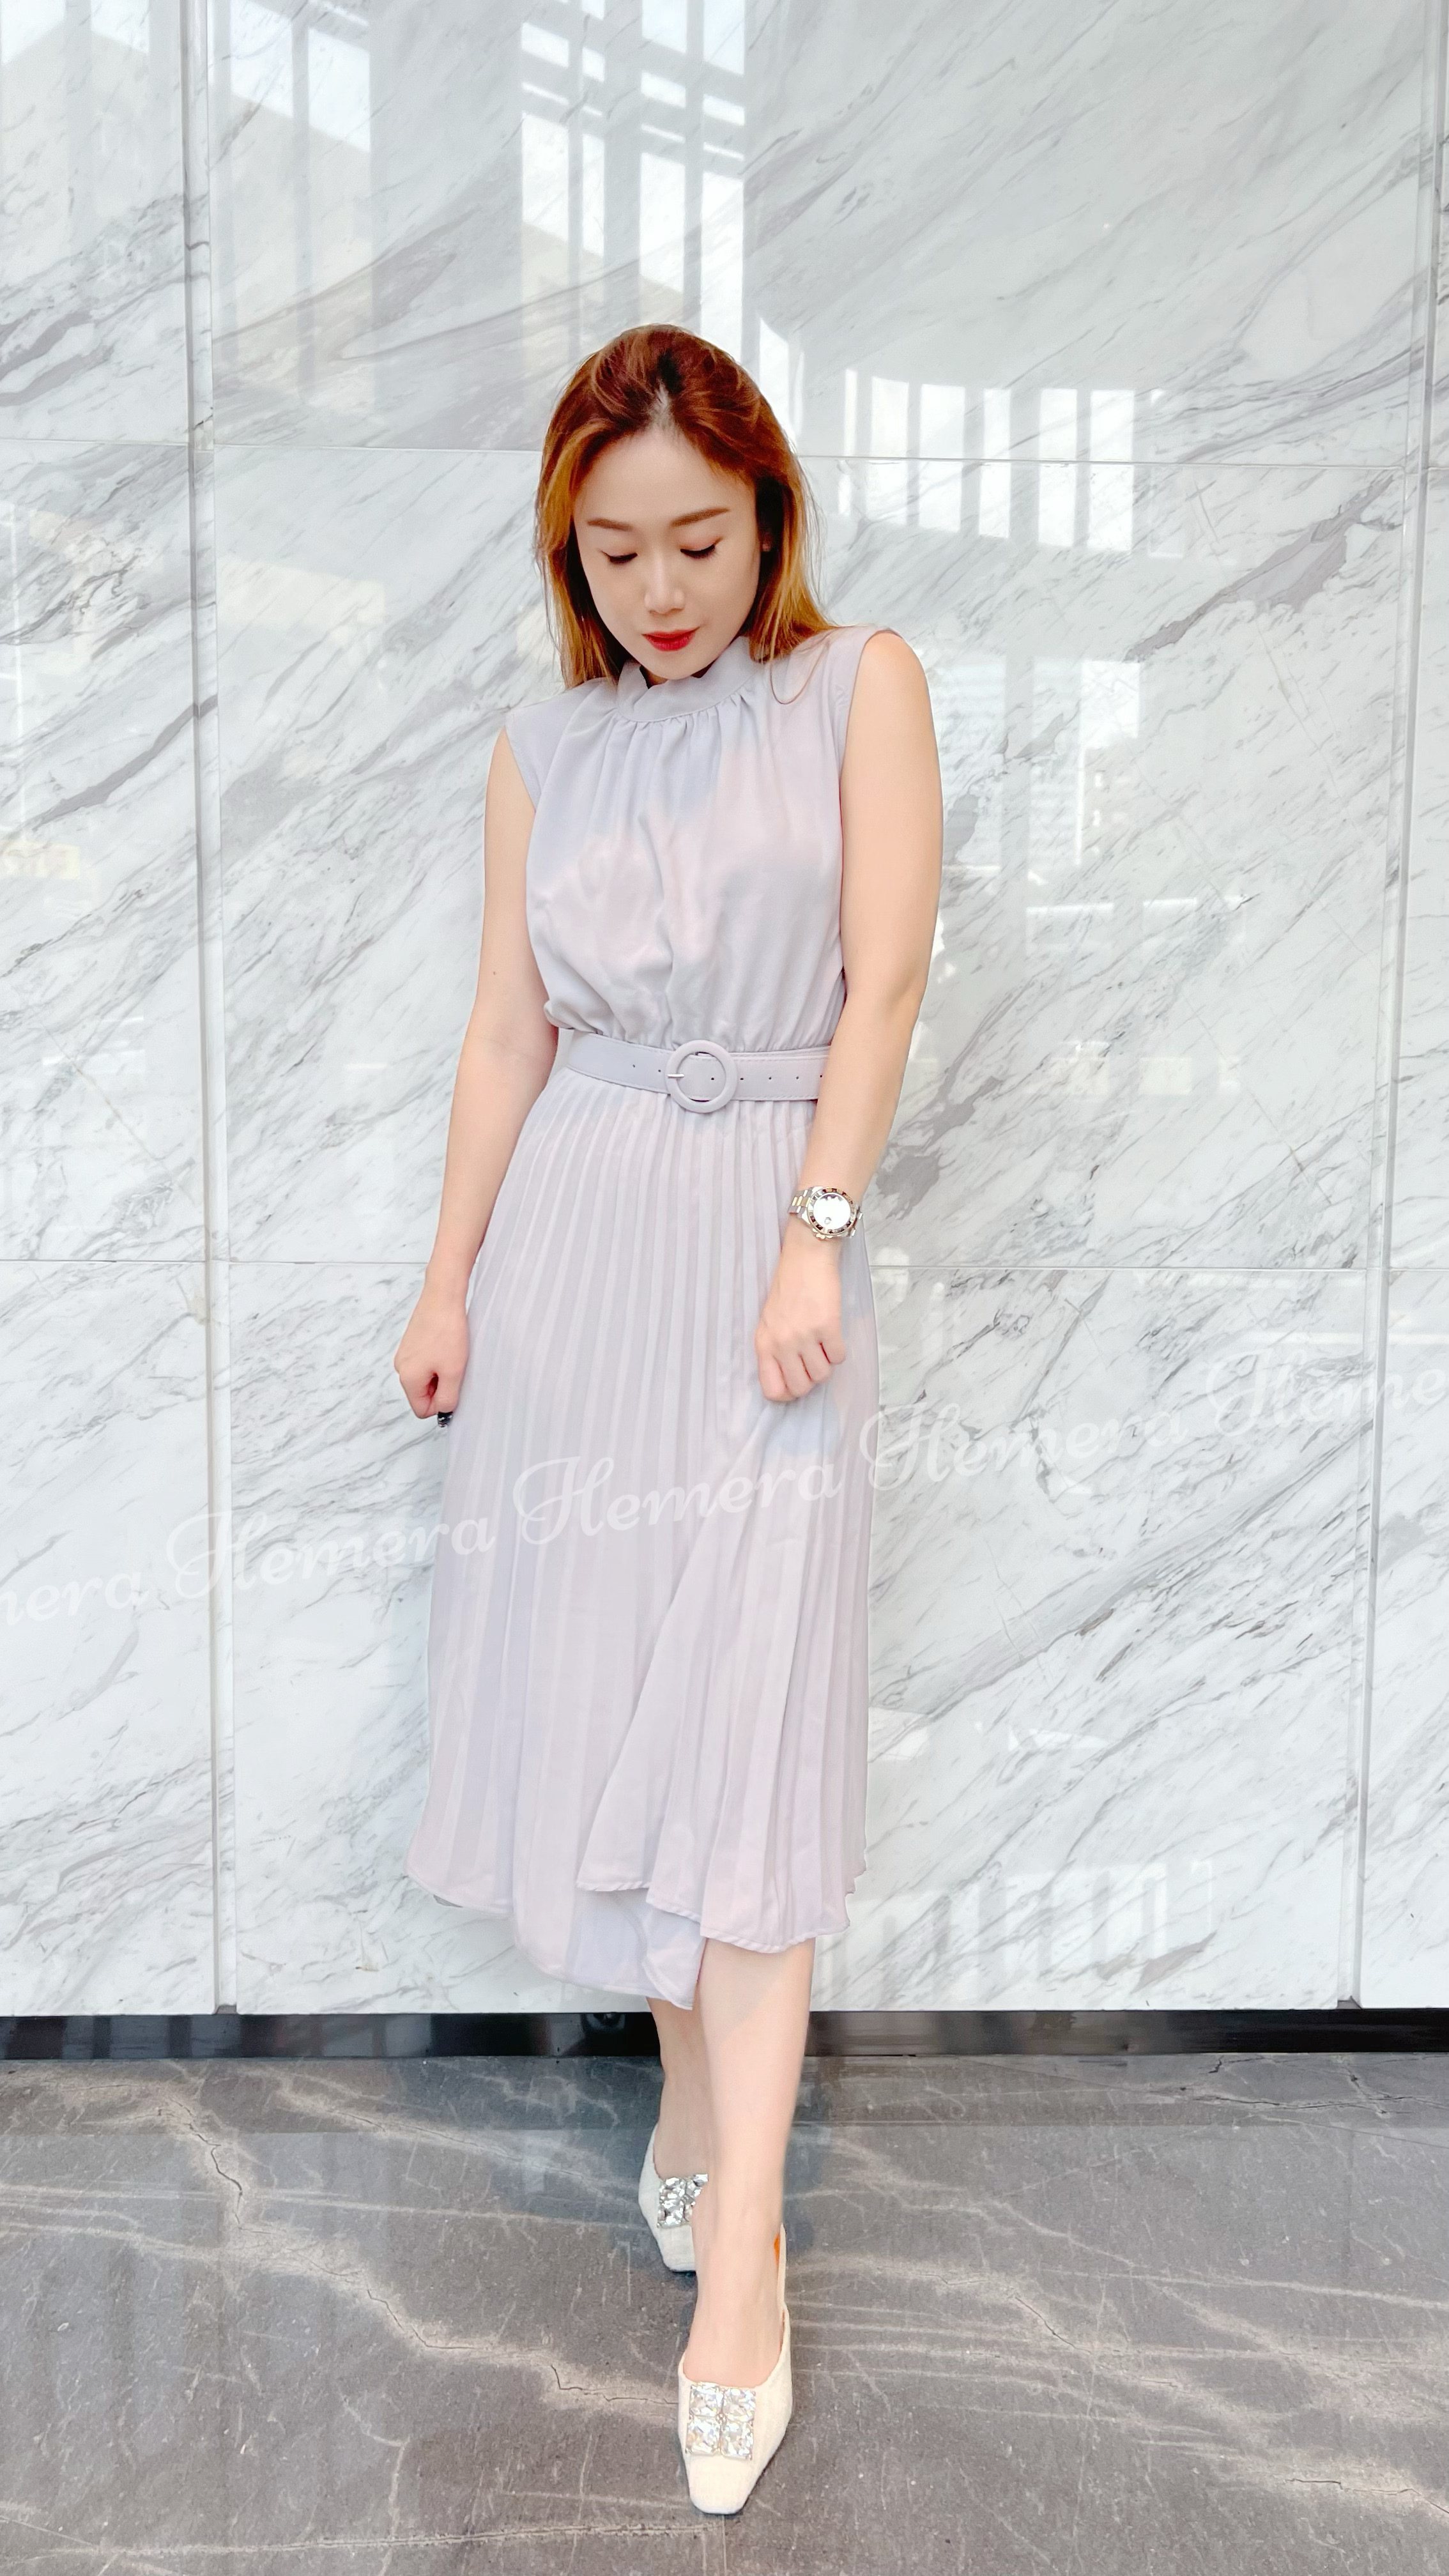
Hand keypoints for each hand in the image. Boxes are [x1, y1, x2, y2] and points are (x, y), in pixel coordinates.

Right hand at [394, 1279, 469, 1419]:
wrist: (442, 1296)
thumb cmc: (447, 1332)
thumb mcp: (453, 1372)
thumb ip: (447, 1398)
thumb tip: (443, 1411)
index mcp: (407, 1378)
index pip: (421, 1410)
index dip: (441, 1404)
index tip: (455, 1386)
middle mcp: (401, 1367)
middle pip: (422, 1393)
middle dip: (441, 1386)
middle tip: (455, 1367)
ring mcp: (405, 1354)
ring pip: (426, 1377)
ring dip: (441, 1372)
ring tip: (452, 1354)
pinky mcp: (411, 1343)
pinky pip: (425, 1362)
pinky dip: (438, 1359)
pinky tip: (447, 1345)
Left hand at [755, 1228, 846, 1402]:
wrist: (805, 1258)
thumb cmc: (788, 1288)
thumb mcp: (769, 1322)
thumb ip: (773, 1351)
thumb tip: (788, 1380)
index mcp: (764, 1343)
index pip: (772, 1390)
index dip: (788, 1393)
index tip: (796, 1383)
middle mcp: (782, 1343)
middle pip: (801, 1388)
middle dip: (810, 1379)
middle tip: (812, 1361)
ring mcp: (805, 1336)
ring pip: (823, 1375)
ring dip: (826, 1363)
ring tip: (821, 1344)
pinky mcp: (828, 1326)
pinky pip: (839, 1357)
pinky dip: (839, 1350)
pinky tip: (832, 1334)